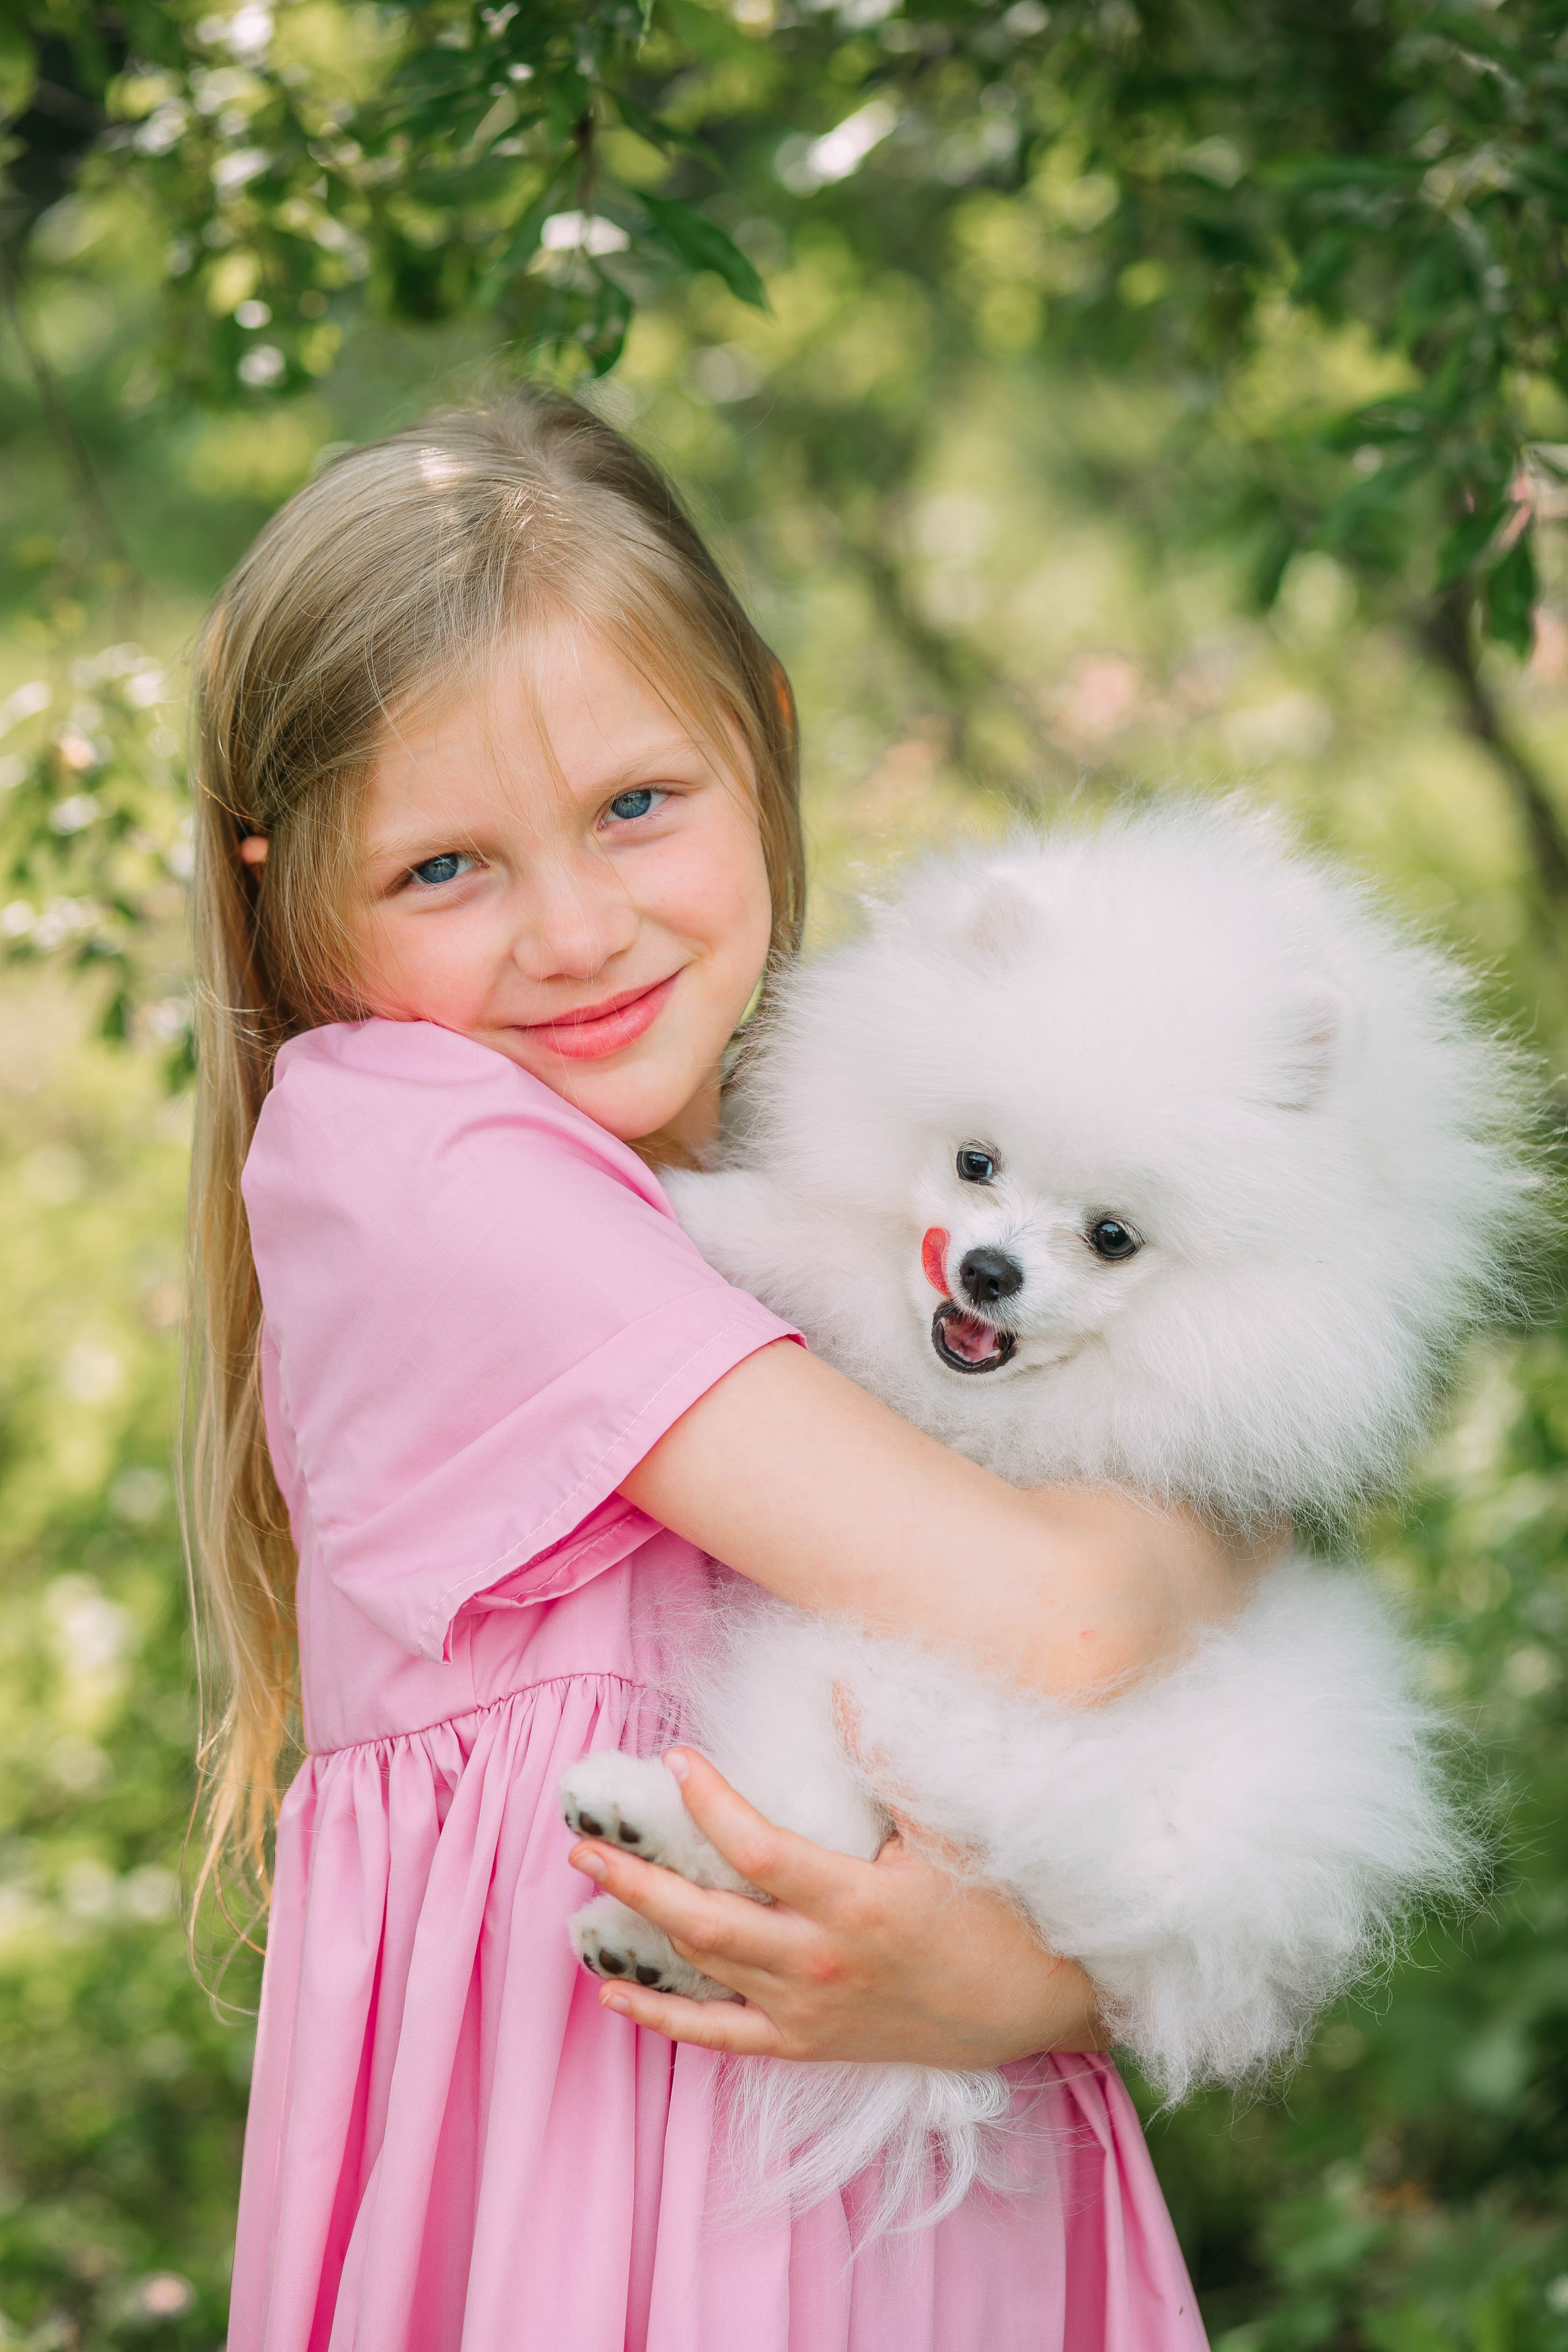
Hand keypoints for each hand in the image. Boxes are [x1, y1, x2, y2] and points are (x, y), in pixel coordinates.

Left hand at [568, 1747, 1104, 2064]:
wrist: (1038, 2006)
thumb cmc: (999, 1912)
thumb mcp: (953, 1830)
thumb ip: (889, 1760)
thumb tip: (842, 1685)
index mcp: (856, 1903)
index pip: (757, 1849)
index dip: (708, 1803)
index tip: (674, 1758)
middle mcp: (821, 1965)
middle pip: (704, 1919)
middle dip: (637, 1879)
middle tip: (585, 1844)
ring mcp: (809, 2013)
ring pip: (702, 1972)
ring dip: (640, 1930)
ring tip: (590, 1888)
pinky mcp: (809, 2044)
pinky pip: (719, 2038)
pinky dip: (663, 2020)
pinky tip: (615, 1995)